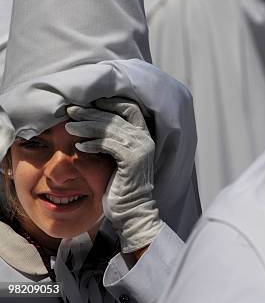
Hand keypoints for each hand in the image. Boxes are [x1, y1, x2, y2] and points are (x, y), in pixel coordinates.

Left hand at [66, 97, 162, 252]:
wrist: (132, 210)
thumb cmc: (120, 185)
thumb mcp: (117, 157)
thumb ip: (112, 139)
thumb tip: (90, 120)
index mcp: (144, 135)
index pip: (130, 109)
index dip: (110, 103)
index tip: (88, 102)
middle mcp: (145, 139)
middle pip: (116, 116)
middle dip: (91, 112)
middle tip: (70, 111)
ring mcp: (141, 149)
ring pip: (111, 128)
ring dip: (87, 126)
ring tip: (69, 127)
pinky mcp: (132, 160)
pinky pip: (109, 145)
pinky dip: (93, 143)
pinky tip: (80, 146)